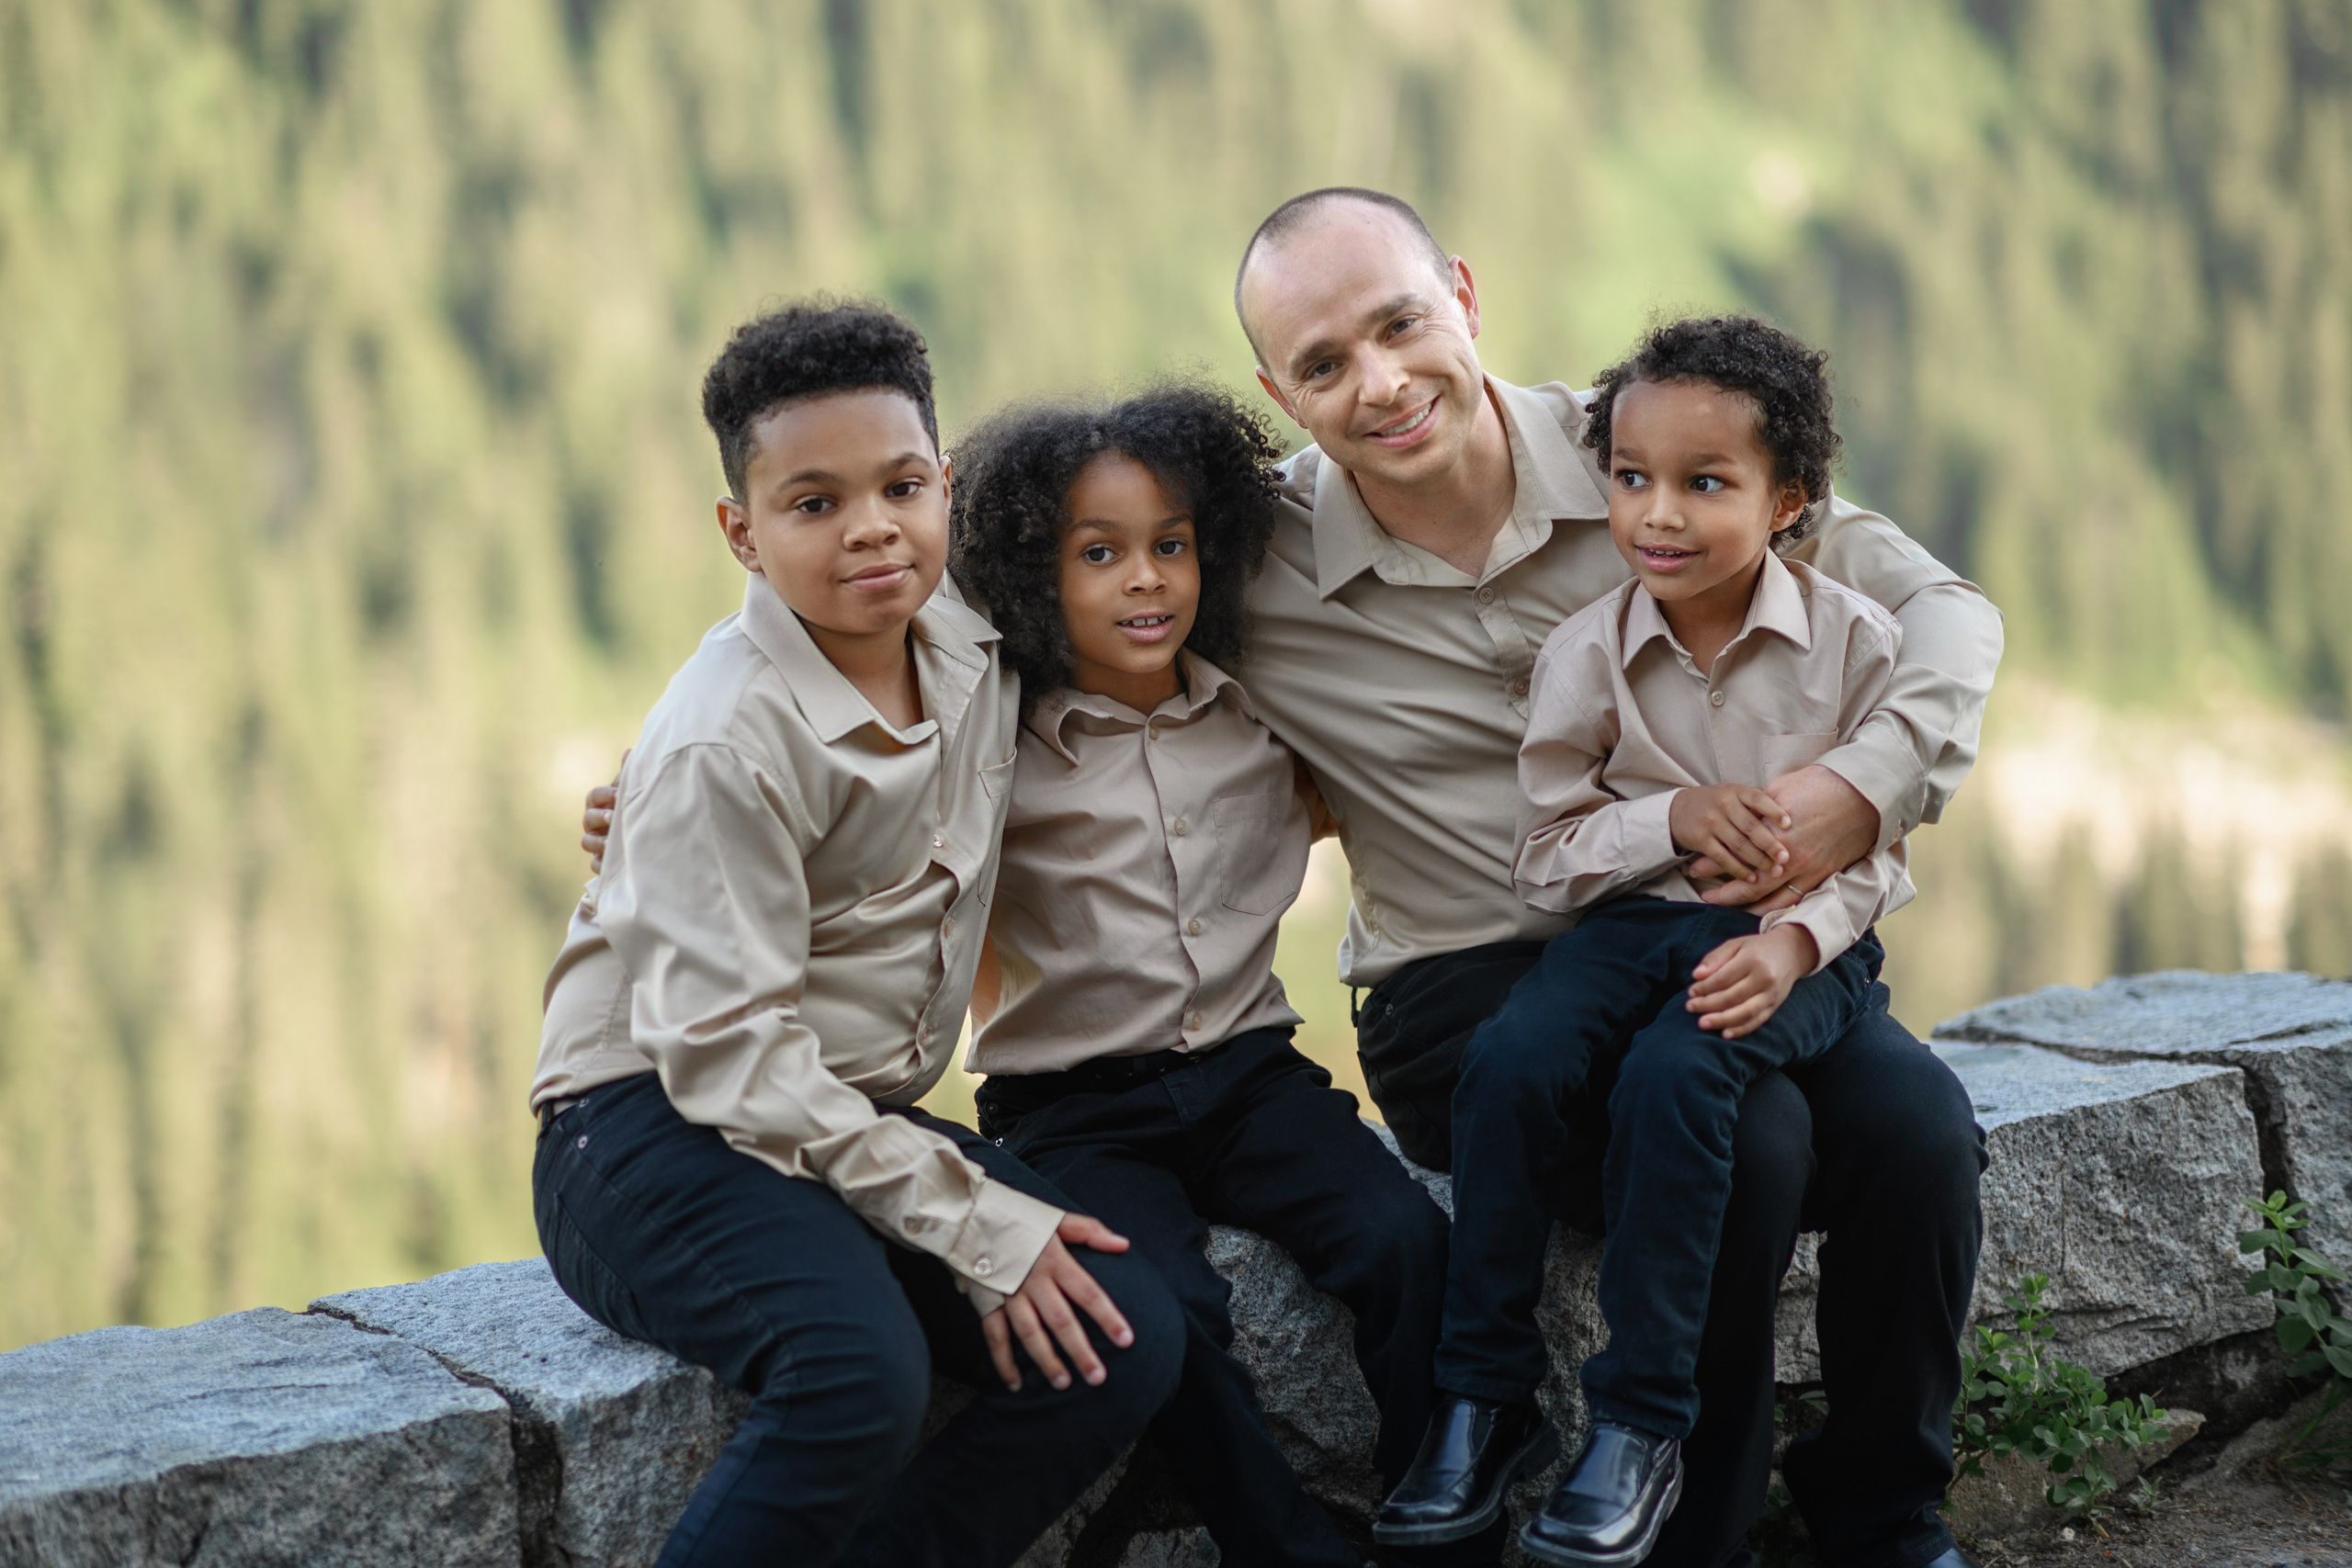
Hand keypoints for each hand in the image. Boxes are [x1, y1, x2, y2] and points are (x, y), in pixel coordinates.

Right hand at [579, 752, 625, 871]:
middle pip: (588, 819)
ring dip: (598, 842)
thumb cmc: (637, 807)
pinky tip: (611, 863)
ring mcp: (596, 842)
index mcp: (600, 803)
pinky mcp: (603, 862)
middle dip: (600, 817)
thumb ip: (629, 774)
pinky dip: (601, 864)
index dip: (604, 795)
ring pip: (586, 842)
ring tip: (612, 843)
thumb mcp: (634, 791)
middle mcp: (594, 823)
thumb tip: (630, 752)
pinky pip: (595, 865)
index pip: (594, 796)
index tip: (618, 794)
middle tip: (613, 818)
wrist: (649, 834)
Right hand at [980, 1215, 1136, 1392]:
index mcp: (1055, 1260)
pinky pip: (995, 1337)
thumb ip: (1091, 1232)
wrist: (970, 1214)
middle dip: (1080, 1351)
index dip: (1108, 1317)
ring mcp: (1009, 1294)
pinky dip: (1003, 1361)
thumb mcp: (1058, 1219)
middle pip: (1061, 1321)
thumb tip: (1123, 1244)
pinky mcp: (987, 1302)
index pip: (1087, 1292)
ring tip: (1063, 1383)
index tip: (1126, 1340)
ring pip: (1030, 1333)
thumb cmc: (1021, 1218)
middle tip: (1098, 1378)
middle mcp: (1034, 1280)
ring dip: (1047, 1360)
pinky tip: (1015, 1383)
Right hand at [1670, 784, 1791, 884]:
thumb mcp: (1734, 793)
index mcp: (1735, 791)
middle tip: (1786, 858)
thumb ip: (1757, 800)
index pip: (1758, 799)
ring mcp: (1711, 823)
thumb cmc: (1715, 803)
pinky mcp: (1701, 840)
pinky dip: (1739, 870)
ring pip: (1739, 844)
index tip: (1789, 824)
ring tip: (1774, 871)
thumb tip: (1790, 810)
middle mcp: (1723, 805)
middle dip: (1770, 844)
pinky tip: (1752, 878)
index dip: (1774, 811)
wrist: (1678, 810)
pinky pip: (1723, 858)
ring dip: (1758, 860)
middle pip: (1751, 826)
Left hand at [1686, 926, 1816, 1037]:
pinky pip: (1757, 1021)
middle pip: (1732, 997)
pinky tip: (1725, 1034)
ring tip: (1702, 1023)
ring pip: (1745, 1012)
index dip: (1705, 987)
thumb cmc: (1756, 948)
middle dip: (1708, 1005)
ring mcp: (1772, 994)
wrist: (1790, 952)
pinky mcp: (1775, 1006)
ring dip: (1722, 1020)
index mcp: (1752, 960)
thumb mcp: (1735, 945)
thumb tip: (1696, 975)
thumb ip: (1715, 958)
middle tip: (1690, 1008)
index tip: (1690, 992)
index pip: (1723, 978)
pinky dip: (1742, 1029)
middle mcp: (1764, 978)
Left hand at [1689, 765, 1878, 911]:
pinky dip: (1776, 909)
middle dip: (1724, 893)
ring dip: (1746, 906)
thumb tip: (1742, 817)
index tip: (1695, 867)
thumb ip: (1758, 810)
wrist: (1861, 795)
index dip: (1712, 864)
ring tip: (1728, 907)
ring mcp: (1808, 870)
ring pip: (1771, 900)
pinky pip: (1795, 900)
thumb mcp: (1780, 790)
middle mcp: (1789, 858)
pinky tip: (1761, 910)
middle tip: (1704, 895)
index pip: (1735, 856)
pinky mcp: (1824, 875)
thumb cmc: (1820, 786)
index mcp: (1775, 834)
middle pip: (1749, 886)